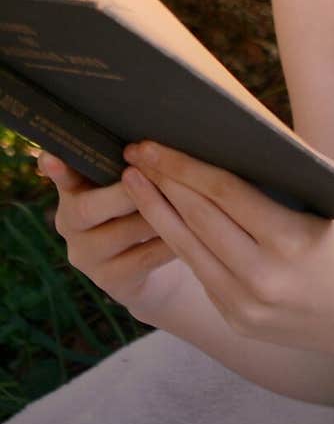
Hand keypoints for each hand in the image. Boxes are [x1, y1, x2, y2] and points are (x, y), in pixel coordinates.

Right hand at [40, 153, 179, 320]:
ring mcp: (87, 256)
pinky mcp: (110, 281)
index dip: (57, 171)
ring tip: (183, 200)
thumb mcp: (128, 185)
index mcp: (72, 193)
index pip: (62, 179)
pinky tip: (192, 232)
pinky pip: (143, 259)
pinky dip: (168, 243)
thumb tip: (145, 142)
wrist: (151, 265)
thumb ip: (127, 165)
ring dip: (154, 215)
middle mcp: (70, 225)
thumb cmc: (141, 208)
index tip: (52, 158)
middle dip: (125, 191)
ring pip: (121, 233)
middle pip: (89, 208)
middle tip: (153, 174)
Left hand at [120, 142, 333, 356]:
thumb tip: (239, 129)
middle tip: (135, 152)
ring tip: (134, 180)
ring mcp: (247, 306)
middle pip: (198, 217)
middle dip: (162, 181)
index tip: (153, 143)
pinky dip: (177, 240)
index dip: (183, 165)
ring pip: (187, 248)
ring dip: (155, 210)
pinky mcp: (237, 320)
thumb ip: (295, 164)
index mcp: (293, 241)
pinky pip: (201, 272)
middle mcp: (265, 278)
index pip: (225, 193)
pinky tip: (161, 215)